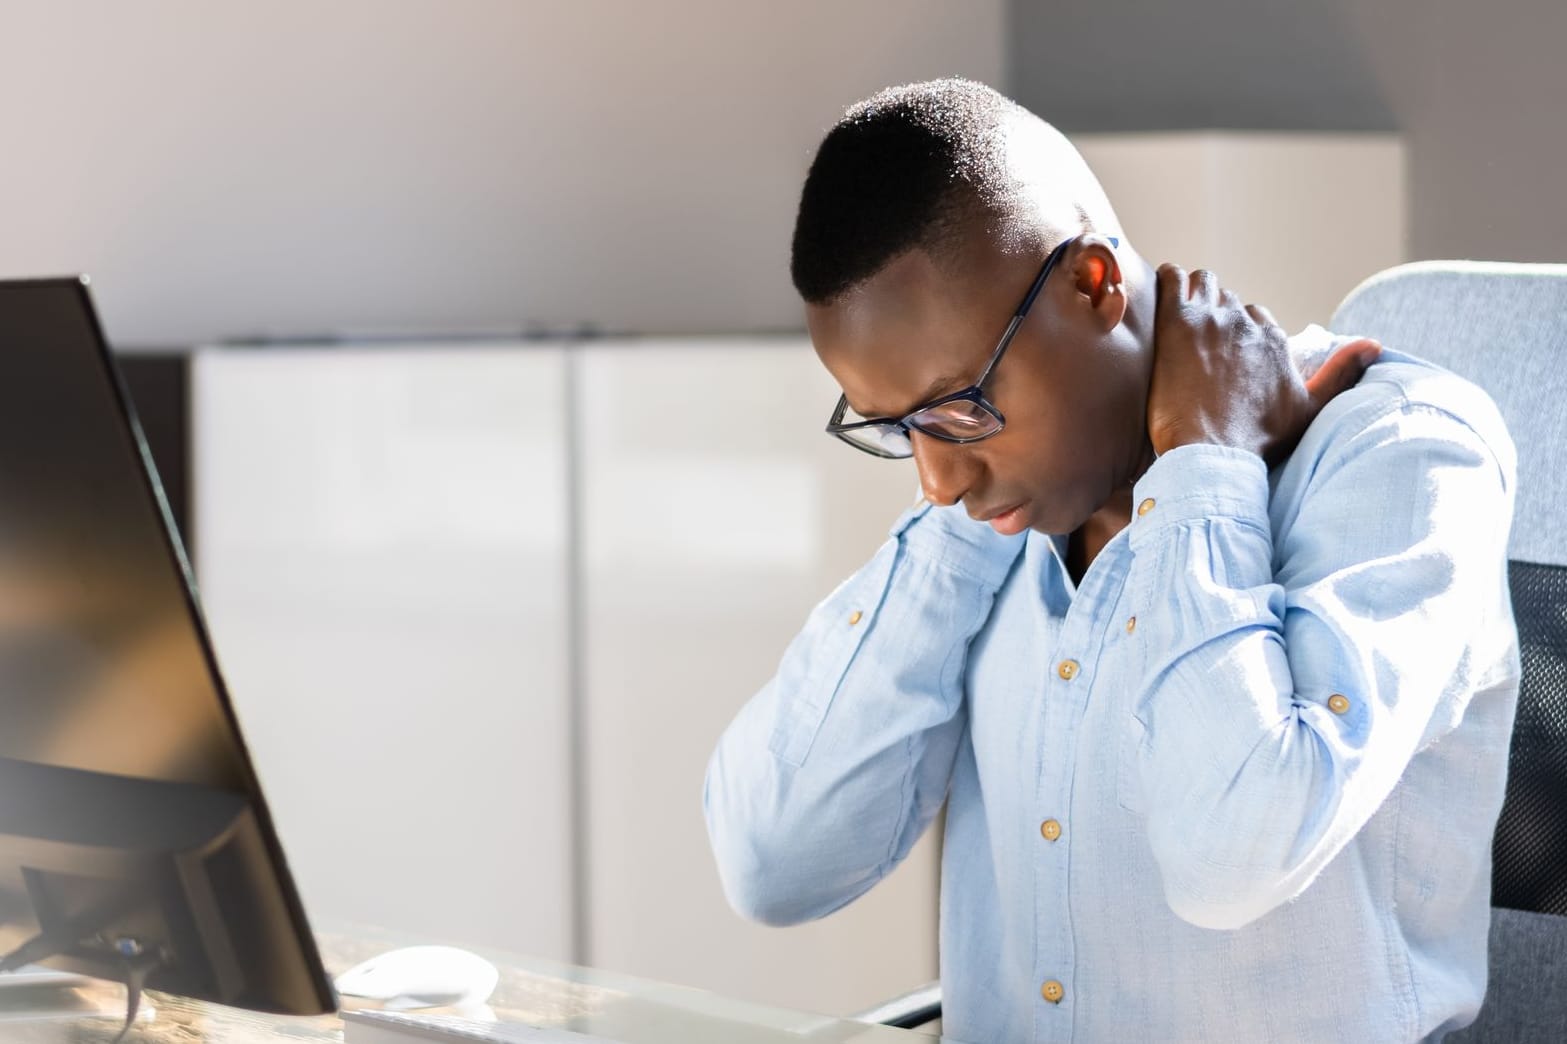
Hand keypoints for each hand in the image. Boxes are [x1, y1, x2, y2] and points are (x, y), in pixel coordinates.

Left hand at [1148, 263, 1381, 464]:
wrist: (1211, 451)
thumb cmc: (1257, 439)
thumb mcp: (1310, 409)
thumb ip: (1340, 374)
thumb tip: (1374, 345)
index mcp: (1274, 341)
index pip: (1256, 317)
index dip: (1238, 332)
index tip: (1222, 351)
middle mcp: (1246, 323)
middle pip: (1228, 300)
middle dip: (1214, 315)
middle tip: (1193, 341)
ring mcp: (1212, 319)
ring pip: (1203, 284)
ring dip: (1192, 295)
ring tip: (1177, 320)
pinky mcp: (1178, 321)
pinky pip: (1172, 278)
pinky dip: (1166, 281)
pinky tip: (1158, 300)